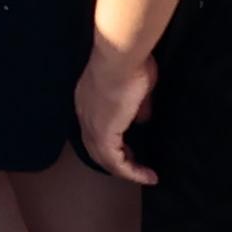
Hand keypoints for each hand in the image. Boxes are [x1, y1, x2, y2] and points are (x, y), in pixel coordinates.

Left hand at [75, 38, 157, 186]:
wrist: (120, 56)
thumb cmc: (130, 63)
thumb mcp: (137, 87)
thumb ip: (138, 105)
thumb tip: (142, 119)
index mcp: (88, 99)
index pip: (95, 128)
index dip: (112, 142)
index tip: (131, 150)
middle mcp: (84, 113)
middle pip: (96, 147)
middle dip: (117, 160)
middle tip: (137, 167)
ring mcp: (90, 123)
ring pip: (104, 158)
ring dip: (126, 170)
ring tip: (145, 176)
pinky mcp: (102, 133)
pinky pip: (115, 162)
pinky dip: (131, 172)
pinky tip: (147, 175)